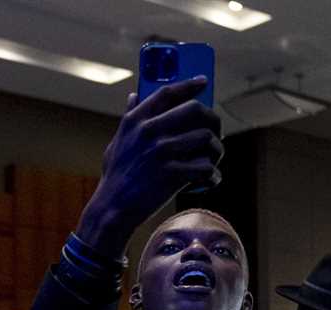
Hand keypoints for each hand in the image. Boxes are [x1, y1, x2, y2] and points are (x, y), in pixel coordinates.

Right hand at [75, 78, 222, 258]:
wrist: (113, 208)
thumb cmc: (116, 177)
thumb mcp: (117, 142)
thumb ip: (129, 118)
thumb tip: (133, 96)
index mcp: (136, 120)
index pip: (167, 93)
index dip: (188, 85)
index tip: (203, 82)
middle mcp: (149, 131)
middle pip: (195, 110)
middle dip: (213, 120)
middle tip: (216, 132)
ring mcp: (162, 152)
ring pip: (206, 138)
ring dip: (217, 150)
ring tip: (213, 160)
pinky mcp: (172, 174)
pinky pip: (206, 167)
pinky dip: (213, 175)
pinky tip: (210, 179)